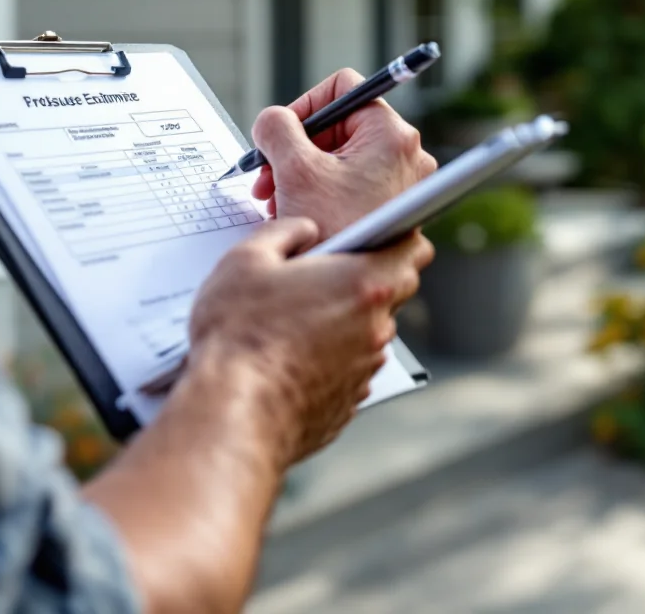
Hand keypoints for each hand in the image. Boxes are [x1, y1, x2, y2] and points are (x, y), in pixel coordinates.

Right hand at [188, 217, 433, 464]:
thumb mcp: (248, 260)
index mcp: (362, 285)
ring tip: (289, 324)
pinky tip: (287, 359)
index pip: (414, 253)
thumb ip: (285, 232)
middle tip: (314, 280)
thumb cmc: (239, 337)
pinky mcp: (346, 405)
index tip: (380, 237)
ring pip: (365, 335)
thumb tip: (303, 230)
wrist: (230, 415)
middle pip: (388, 295)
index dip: (399, 240)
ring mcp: (363, 371)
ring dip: (340, 325)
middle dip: (358, 284)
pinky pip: (346, 371)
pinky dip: (326, 362)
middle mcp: (374, 329)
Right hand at [250, 68, 437, 238]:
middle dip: (296, 148)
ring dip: (302, 172)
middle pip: (340, 126)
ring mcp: (402, 184)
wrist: (343, 290)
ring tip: (276, 197)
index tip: (281, 133)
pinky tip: (296, 213)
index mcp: (391, 135)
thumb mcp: (293, 168)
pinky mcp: (392, 208)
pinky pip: (352, 183)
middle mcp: (406, 156)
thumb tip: (272, 120)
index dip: (304, 105)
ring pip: (342, 158)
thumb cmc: (331, 234)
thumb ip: (275, 127)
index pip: (343, 88)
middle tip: (269, 173)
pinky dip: (321, 191)